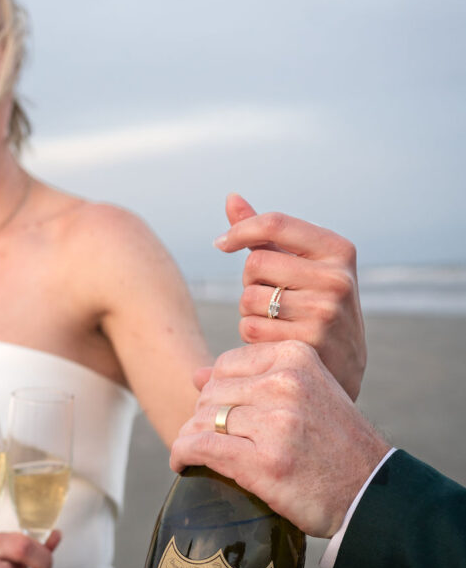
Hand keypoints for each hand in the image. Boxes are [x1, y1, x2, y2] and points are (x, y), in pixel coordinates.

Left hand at [170, 341, 387, 537]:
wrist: (372, 492)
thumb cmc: (335, 443)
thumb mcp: (308, 392)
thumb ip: (256, 378)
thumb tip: (195, 374)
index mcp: (296, 357)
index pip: (226, 365)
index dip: (216, 392)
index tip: (221, 415)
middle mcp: (285, 383)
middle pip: (211, 393)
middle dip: (202, 417)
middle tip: (209, 440)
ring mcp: (276, 423)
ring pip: (202, 420)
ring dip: (190, 438)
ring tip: (194, 453)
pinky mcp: (265, 462)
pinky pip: (200, 448)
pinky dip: (182, 455)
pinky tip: (182, 465)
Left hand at [214, 194, 365, 399]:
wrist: (345, 369)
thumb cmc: (315, 305)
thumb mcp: (302, 265)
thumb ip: (266, 234)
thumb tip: (231, 198)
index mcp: (338, 250)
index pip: (275, 223)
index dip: (240, 231)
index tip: (222, 244)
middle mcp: (336, 279)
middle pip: (255, 263)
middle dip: (250, 280)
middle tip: (269, 296)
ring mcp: (324, 313)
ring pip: (249, 298)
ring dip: (249, 311)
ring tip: (275, 320)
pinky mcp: (307, 345)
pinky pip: (250, 330)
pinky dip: (251, 336)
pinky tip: (273, 341)